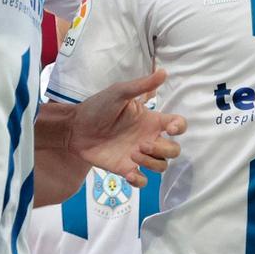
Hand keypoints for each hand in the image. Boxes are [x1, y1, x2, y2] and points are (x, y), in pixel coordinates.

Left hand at [68, 69, 186, 185]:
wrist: (74, 127)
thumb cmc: (97, 107)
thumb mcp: (119, 92)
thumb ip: (141, 86)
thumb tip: (164, 72)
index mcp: (151, 120)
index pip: (178, 125)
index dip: (180, 128)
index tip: (170, 129)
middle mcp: (148, 138)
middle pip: (174, 150)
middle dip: (164, 150)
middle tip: (142, 144)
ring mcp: (138, 155)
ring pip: (161, 166)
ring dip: (151, 162)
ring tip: (132, 153)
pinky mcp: (125, 168)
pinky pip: (142, 181)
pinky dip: (140, 180)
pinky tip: (129, 172)